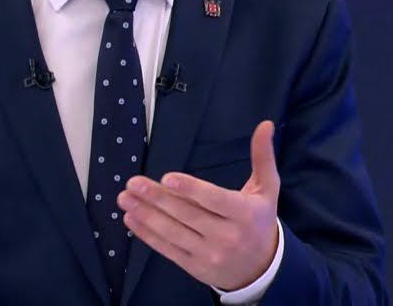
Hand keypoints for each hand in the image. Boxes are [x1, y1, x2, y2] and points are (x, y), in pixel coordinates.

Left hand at [117, 120, 280, 290]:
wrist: (262, 268)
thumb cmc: (260, 220)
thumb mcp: (268, 189)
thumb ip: (263, 157)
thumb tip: (265, 124)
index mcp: (244, 213)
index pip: (215, 200)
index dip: (191, 189)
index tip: (167, 178)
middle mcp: (227, 235)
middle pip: (187, 215)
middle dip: (157, 198)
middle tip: (133, 183)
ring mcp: (209, 254)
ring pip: (173, 233)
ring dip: (146, 215)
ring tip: (125, 198)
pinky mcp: (195, 267)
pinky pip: (167, 250)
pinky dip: (147, 235)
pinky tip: (131, 219)